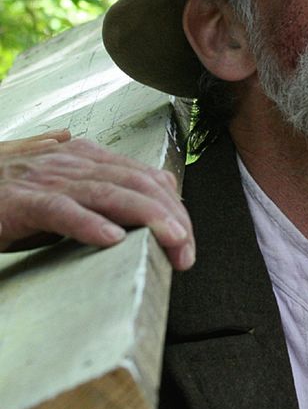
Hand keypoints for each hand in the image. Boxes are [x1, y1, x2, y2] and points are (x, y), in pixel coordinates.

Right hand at [0, 131, 194, 269]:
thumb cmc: (9, 198)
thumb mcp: (63, 192)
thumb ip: (103, 190)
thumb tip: (152, 195)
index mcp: (86, 157)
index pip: (148, 177)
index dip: (176, 206)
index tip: (188, 240)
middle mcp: (71, 161)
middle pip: (139, 184)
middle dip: (172, 216)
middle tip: (187, 251)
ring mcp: (45, 177)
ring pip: (110, 192)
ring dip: (149, 217)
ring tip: (173, 240)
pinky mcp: (19, 201)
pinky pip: (60, 209)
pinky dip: (88, 223)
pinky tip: (111, 239)